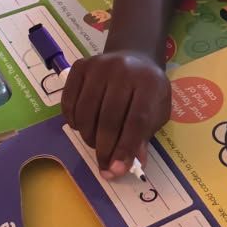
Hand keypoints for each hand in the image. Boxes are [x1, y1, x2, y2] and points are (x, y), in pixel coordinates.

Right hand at [61, 51, 170, 174]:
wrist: (134, 56)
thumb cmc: (148, 90)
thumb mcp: (157, 111)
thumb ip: (145, 136)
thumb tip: (132, 165)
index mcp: (149, 83)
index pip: (136, 120)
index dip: (125, 148)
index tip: (116, 170)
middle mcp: (123, 70)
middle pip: (109, 117)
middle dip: (104, 148)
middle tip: (103, 165)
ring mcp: (99, 65)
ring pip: (86, 111)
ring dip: (88, 136)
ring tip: (95, 144)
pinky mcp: (80, 66)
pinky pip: (69, 101)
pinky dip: (73, 120)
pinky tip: (82, 126)